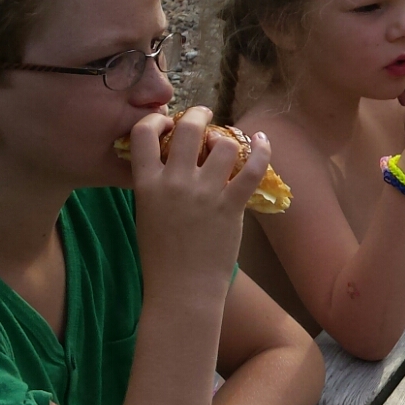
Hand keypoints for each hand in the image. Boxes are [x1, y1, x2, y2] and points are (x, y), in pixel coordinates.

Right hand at [129, 106, 270, 301]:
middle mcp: (174, 183)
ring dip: (226, 138)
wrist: (182, 290)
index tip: (167, 120)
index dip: (156, 119)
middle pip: (188, 129)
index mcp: (146, 184)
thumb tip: (170, 161)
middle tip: (205, 114)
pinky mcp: (230, 206)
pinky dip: (261, 149)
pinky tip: (262, 140)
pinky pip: (251, 168)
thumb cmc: (161, 258)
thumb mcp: (146, 214)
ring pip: (222, 144)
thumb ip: (154, 185)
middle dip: (199, 114)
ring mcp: (204, 194)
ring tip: (227, 143)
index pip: (142, 133)